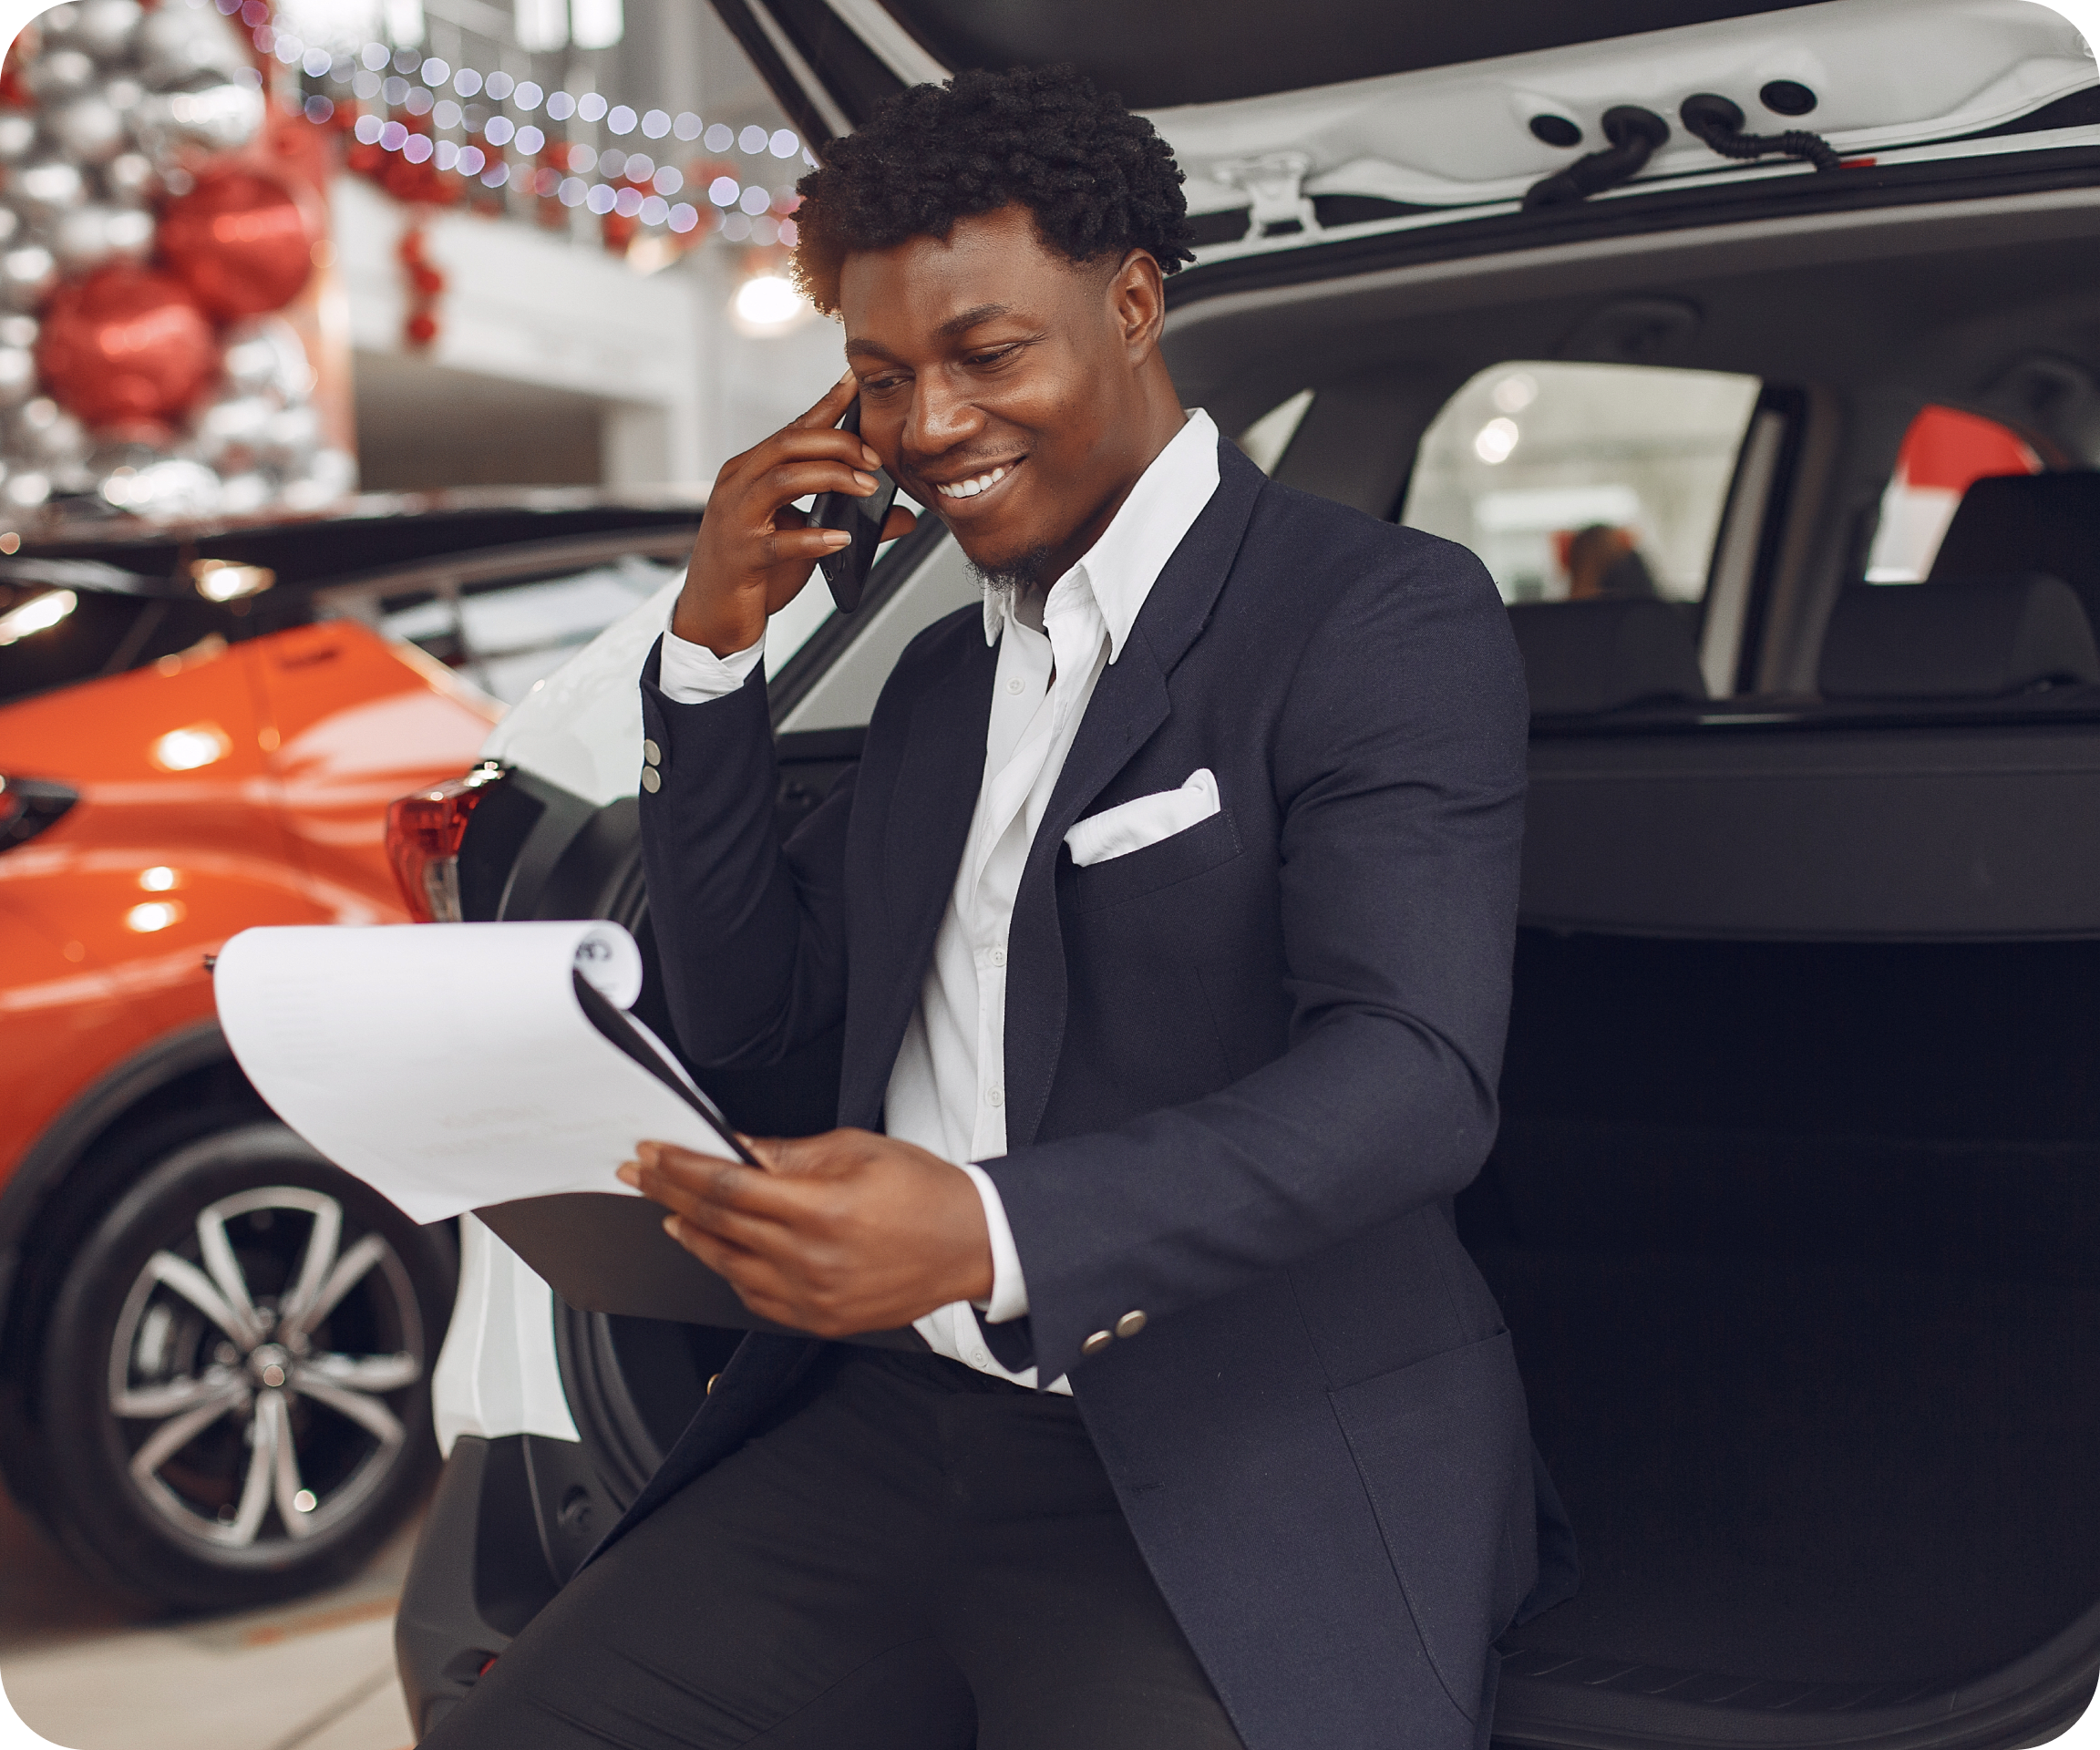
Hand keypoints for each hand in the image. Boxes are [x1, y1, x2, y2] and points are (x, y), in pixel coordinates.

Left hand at [618, 1129, 993, 1336]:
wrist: (971, 1244)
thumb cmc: (923, 1192)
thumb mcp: (857, 1149)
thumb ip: (791, 1152)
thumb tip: (738, 1148)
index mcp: (820, 1208)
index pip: (726, 1185)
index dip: (680, 1166)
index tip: (653, 1152)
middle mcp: (810, 1258)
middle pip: (716, 1223)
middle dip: (669, 1193)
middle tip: (639, 1173)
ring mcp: (812, 1296)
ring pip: (727, 1265)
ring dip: (691, 1234)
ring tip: (670, 1210)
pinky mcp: (819, 1320)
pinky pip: (754, 1297)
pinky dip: (729, 1269)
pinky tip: (720, 1249)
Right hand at [673, 372, 917, 655]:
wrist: (711, 617)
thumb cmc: (753, 572)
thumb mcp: (804, 540)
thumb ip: (849, 522)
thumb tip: (903, 517)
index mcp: (749, 472)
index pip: (793, 430)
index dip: (826, 405)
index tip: (856, 383)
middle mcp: (737, 486)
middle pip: (789, 445)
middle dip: (838, 444)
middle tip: (875, 459)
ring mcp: (735, 520)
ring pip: (783, 480)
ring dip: (832, 479)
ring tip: (867, 490)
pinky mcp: (741, 557)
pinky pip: (780, 542)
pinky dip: (815, 538)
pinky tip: (842, 538)